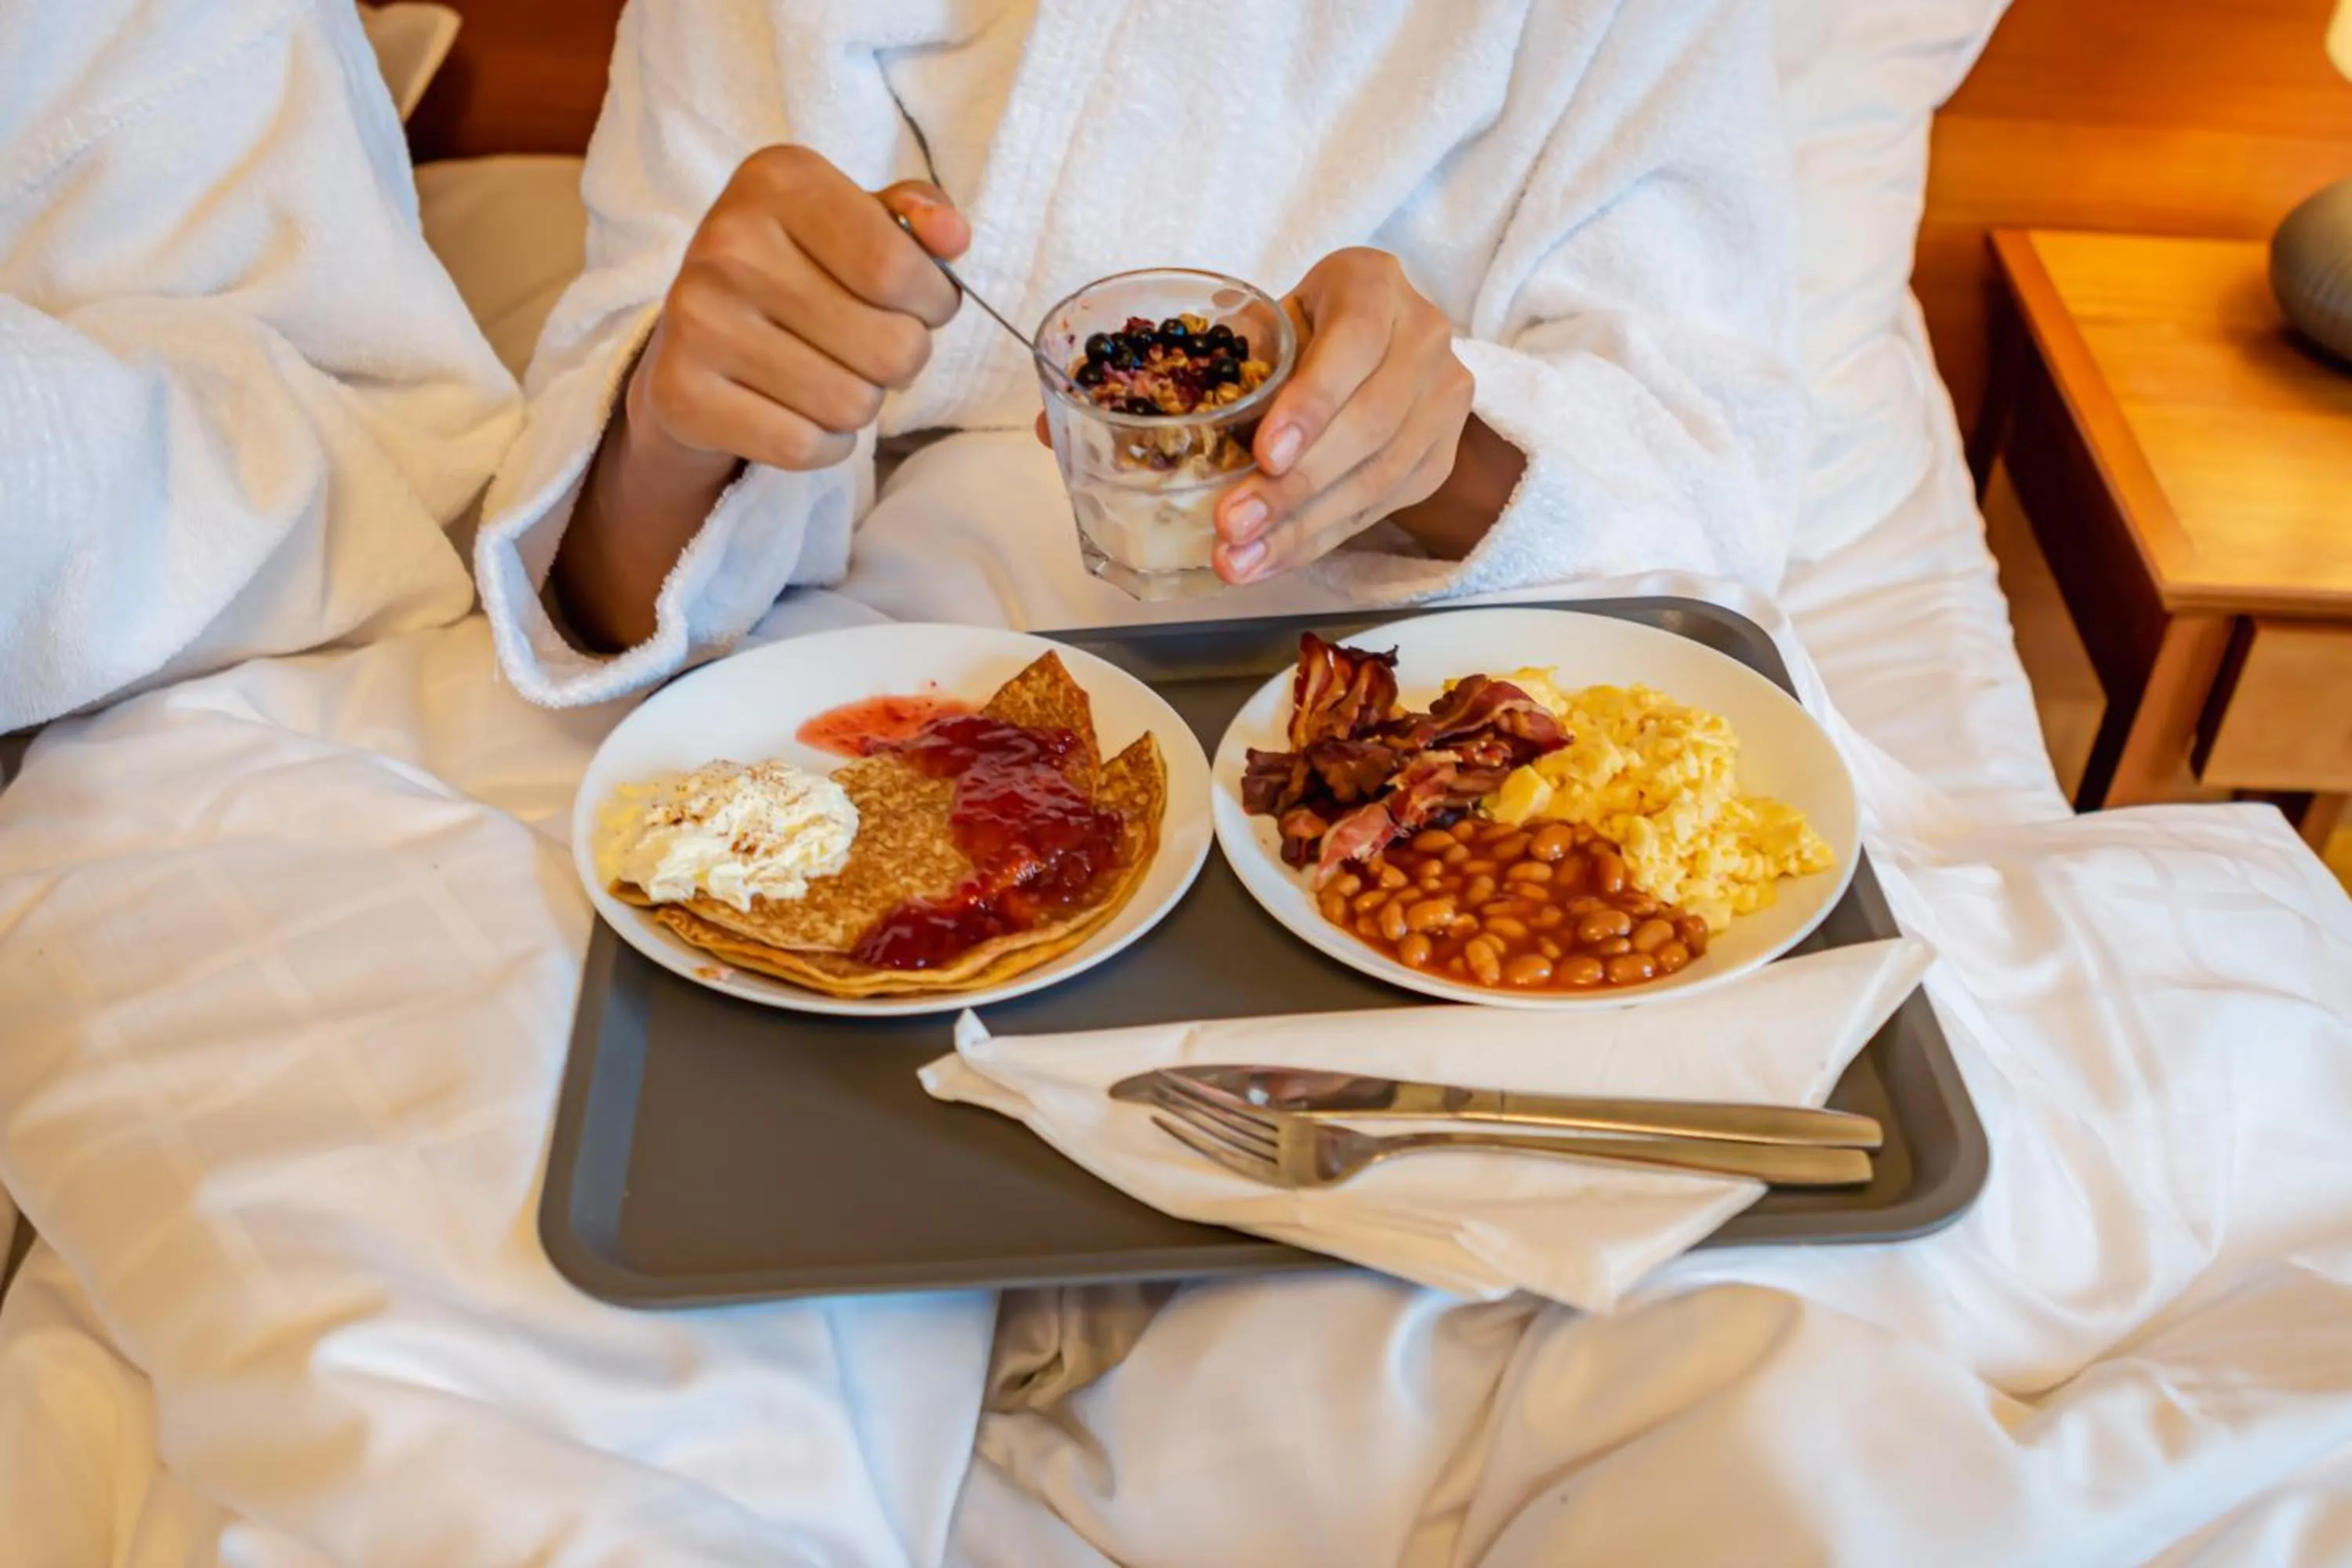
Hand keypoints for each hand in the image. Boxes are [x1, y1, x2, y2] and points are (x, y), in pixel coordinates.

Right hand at [555, 147, 965, 649]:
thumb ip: (915, 219)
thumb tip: (950, 236)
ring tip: (833, 374)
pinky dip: (824, 444)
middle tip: (872, 347)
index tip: (924, 306)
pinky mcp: (680, 393)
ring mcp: (698, 319)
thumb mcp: (856, 222)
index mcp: (778, 181)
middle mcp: (728, 242)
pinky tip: (803, 413)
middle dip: (902, 358)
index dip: (935, 302)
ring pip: (852, 404)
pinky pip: (803, 446)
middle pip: (890, 346)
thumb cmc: (798, 273)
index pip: (898, 267)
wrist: (692, 338)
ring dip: (863, 403)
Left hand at [1213, 249, 1476, 583]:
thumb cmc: (1310, 326)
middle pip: (1369, 424)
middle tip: (1235, 525)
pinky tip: (1273, 559)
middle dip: (1296, 485)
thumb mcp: (1277, 320)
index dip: (1311, 405)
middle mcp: (1423, 337)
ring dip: (1304, 526)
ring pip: (1378, 476)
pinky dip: (1321, 538)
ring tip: (1243, 560)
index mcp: (1375, 286)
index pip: (1354, 344)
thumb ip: (1247, 359)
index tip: (1265, 455)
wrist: (1383, 345)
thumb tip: (1180, 428)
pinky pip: (1381, 506)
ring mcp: (1442, 399)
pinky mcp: (1439, 455)